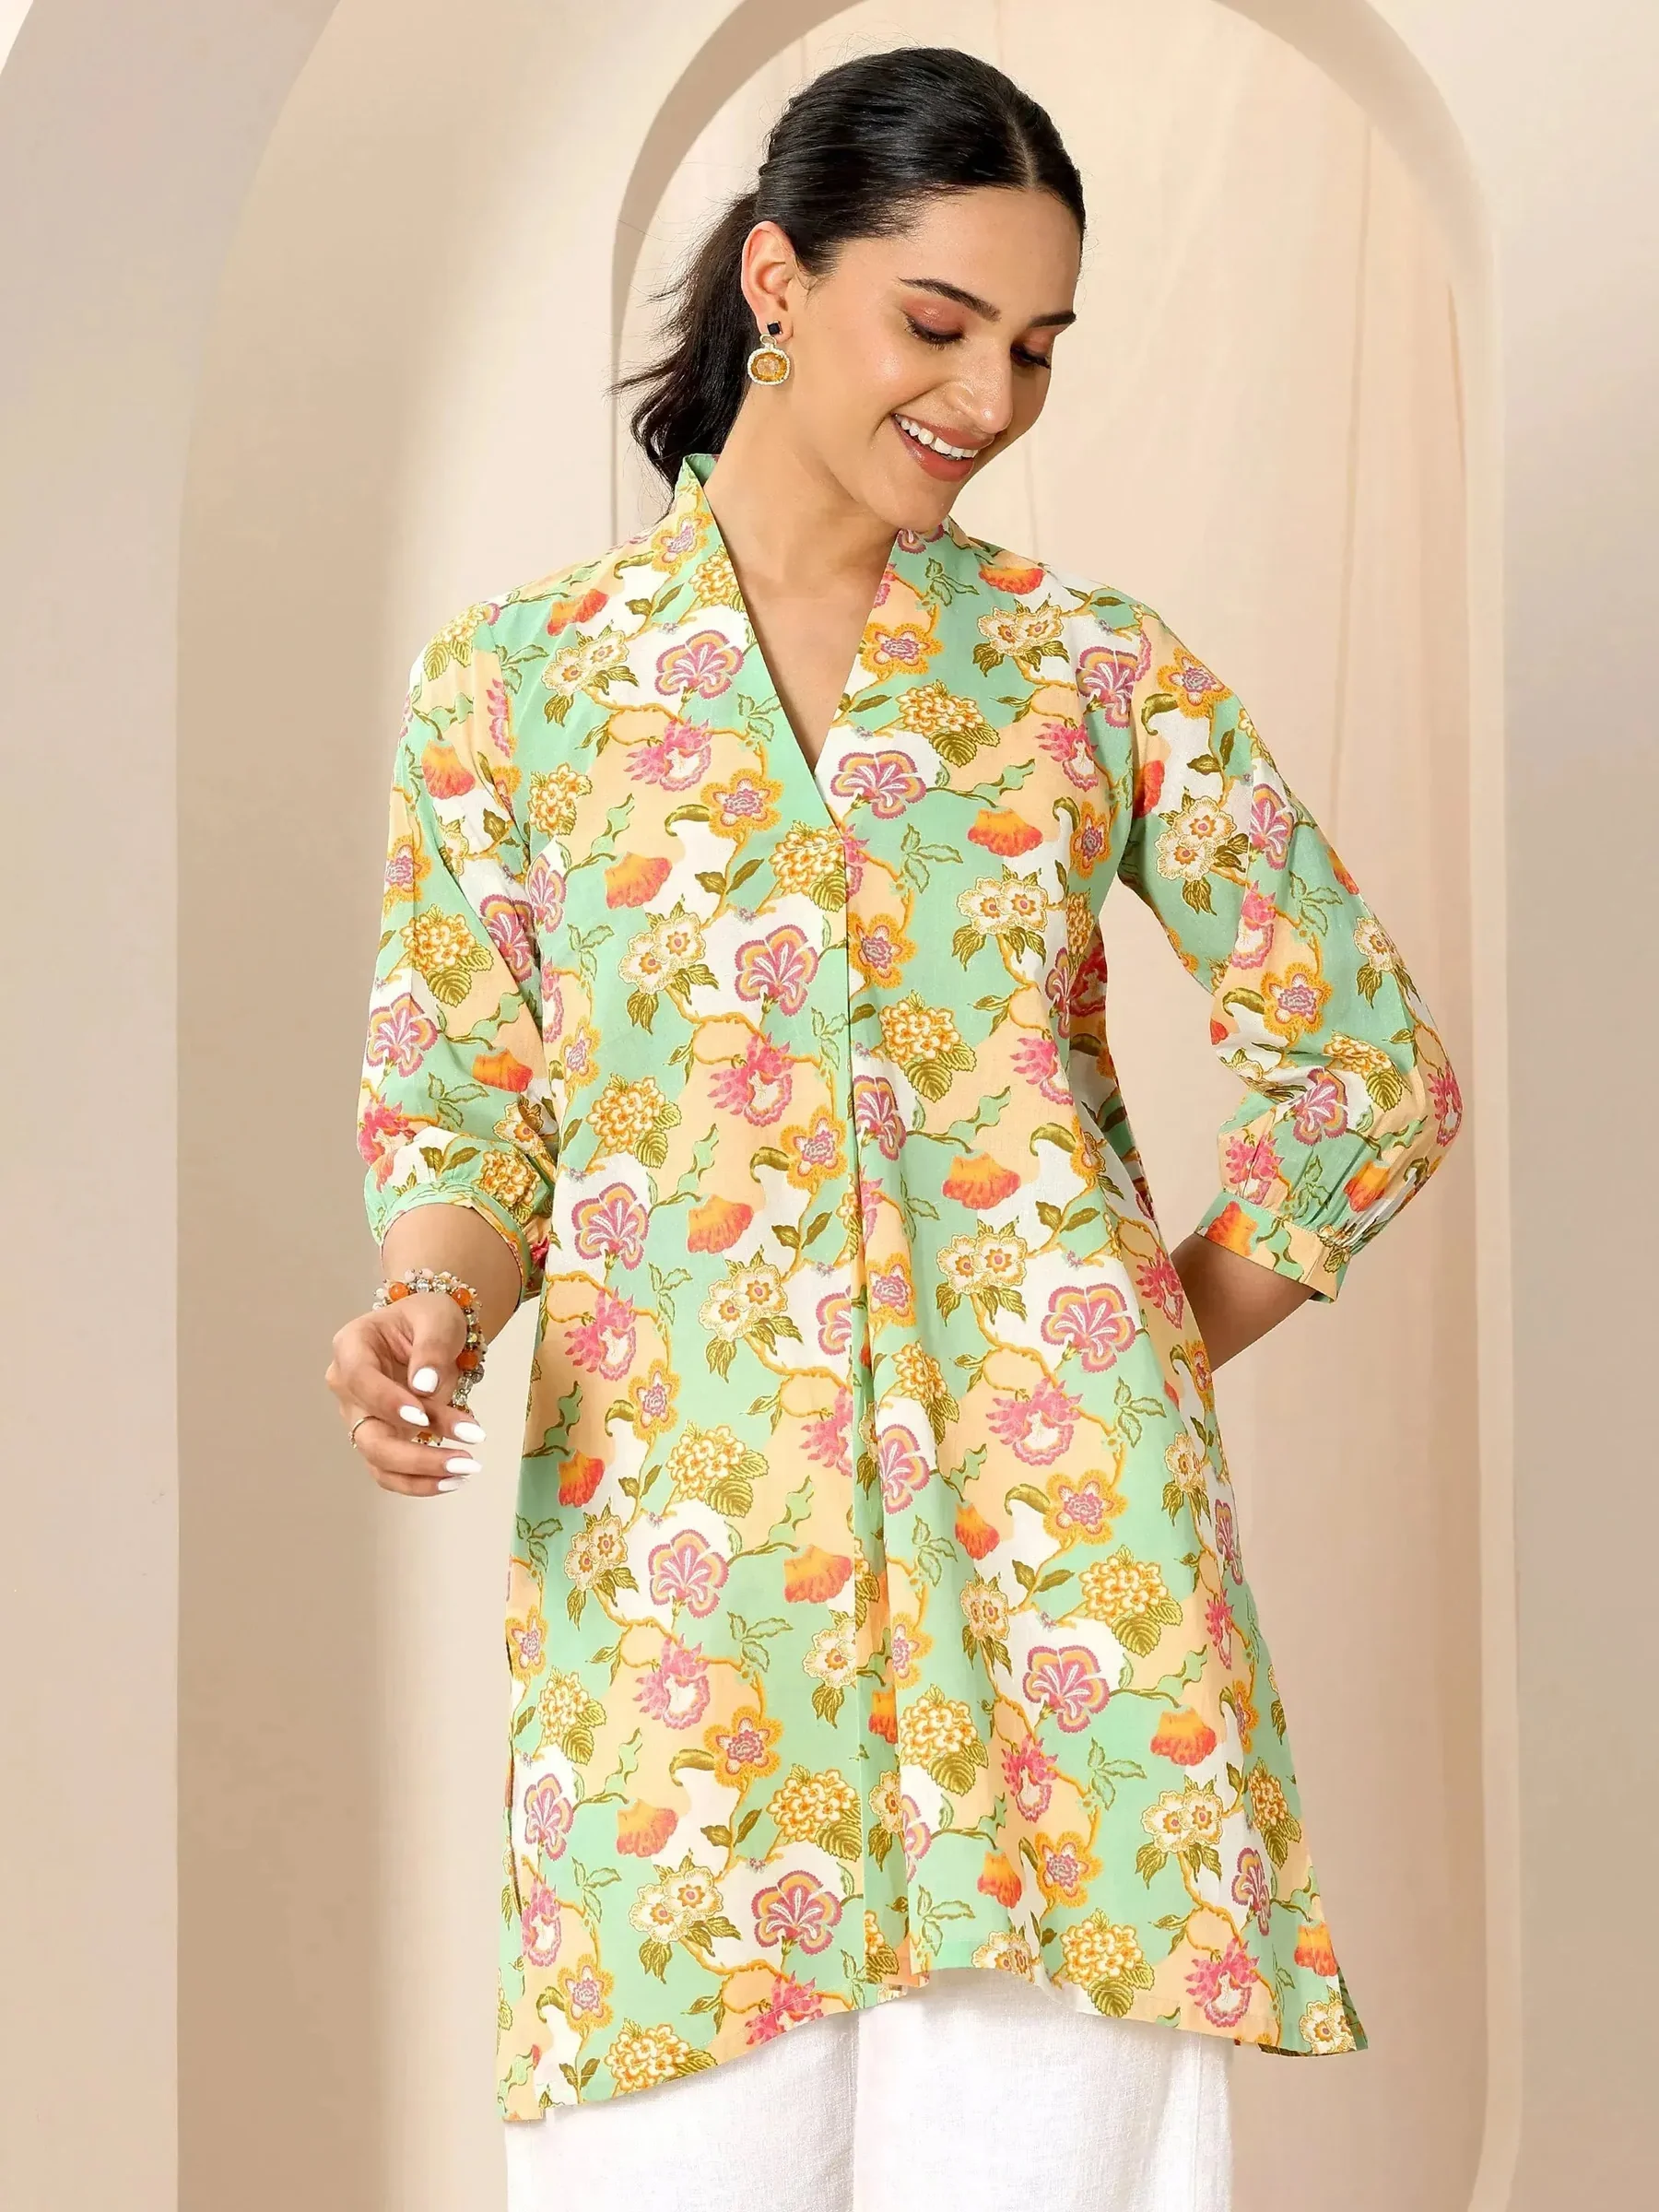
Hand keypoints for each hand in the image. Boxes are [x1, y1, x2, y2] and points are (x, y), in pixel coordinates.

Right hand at [325, 1289, 487, 1496]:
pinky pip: (392, 1470)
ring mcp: (362, 1417)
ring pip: (379, 1460)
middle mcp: (348, 1388)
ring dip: (420, 1474)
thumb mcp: (437, 1319)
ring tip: (466, 1470)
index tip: (422, 1418)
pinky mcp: (381, 1437)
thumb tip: (424, 1387)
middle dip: (413, 1455)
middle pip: (367, 1434)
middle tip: (464, 1459)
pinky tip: (454, 1479)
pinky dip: (420, 1481)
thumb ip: (431, 1349)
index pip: (360, 1379)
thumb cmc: (429, 1317)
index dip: (388, 1402)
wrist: (434, 1331)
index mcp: (352, 1347)